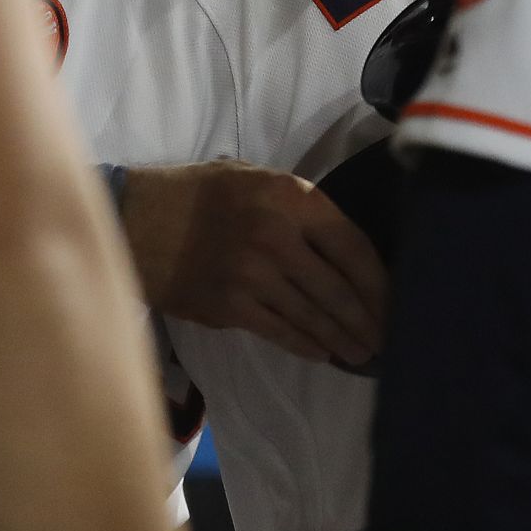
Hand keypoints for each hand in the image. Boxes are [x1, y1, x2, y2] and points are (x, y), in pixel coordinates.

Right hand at [120, 161, 386, 366]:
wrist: (135, 221)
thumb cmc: (200, 194)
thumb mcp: (256, 178)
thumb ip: (300, 206)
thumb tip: (340, 244)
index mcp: (291, 197)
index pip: (352, 244)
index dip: (377, 279)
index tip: (395, 298)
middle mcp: (278, 236)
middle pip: (338, 288)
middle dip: (367, 318)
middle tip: (386, 338)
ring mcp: (253, 276)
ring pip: (312, 315)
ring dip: (341, 338)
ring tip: (362, 352)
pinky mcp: (229, 308)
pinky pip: (279, 331)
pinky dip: (306, 345)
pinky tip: (323, 353)